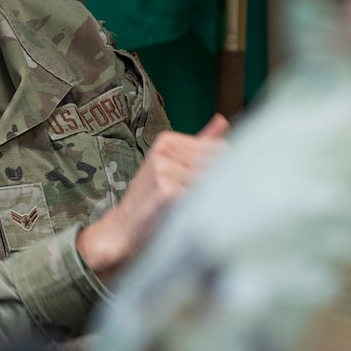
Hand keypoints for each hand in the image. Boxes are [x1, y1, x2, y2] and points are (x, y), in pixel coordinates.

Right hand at [78, 113, 228, 282]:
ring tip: (193, 209)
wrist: (123, 230)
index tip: (216, 186)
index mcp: (167, 141)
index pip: (219, 149)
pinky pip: (202, 199)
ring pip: (213, 182)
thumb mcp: (171, 165)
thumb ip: (199, 144)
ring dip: (212, 199)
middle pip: (218, 164)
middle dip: (221, 184)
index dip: (227, 170)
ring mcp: (164, 171)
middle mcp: (165, 152)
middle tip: (206, 201)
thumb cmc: (150, 200)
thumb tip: (222, 120)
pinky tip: (188, 216)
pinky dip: (202, 210)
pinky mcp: (167, 192)